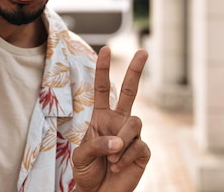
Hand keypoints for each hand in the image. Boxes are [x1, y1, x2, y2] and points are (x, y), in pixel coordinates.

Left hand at [73, 46, 150, 191]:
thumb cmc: (87, 172)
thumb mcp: (81, 156)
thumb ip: (97, 144)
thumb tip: (118, 141)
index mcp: (101, 117)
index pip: (102, 89)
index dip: (103, 70)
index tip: (104, 49)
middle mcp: (119, 122)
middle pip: (130, 92)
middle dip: (136, 71)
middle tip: (143, 52)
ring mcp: (132, 135)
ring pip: (135, 122)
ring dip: (121, 141)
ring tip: (112, 159)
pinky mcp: (143, 151)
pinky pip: (139, 145)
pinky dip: (126, 156)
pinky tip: (118, 166)